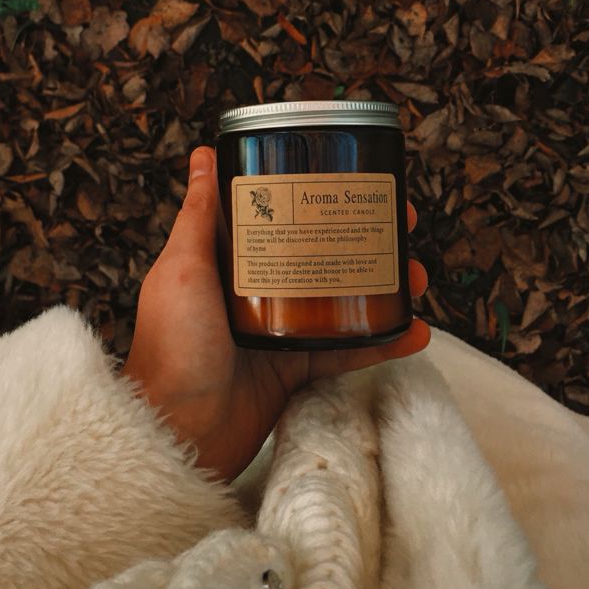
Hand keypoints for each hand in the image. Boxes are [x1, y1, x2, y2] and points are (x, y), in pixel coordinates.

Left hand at [123, 147, 429, 481]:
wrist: (176, 433)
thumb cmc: (170, 347)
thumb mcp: (182, 270)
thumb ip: (199, 216)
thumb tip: (205, 155)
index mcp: (231, 260)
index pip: (284, 214)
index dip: (323, 196)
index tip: (360, 179)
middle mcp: (259, 290)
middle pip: (324, 252)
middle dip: (369, 236)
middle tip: (404, 223)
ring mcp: (281, 330)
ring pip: (345, 299)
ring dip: (386, 287)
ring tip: (418, 278)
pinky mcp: (297, 370)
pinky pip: (349, 351)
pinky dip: (383, 343)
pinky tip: (416, 332)